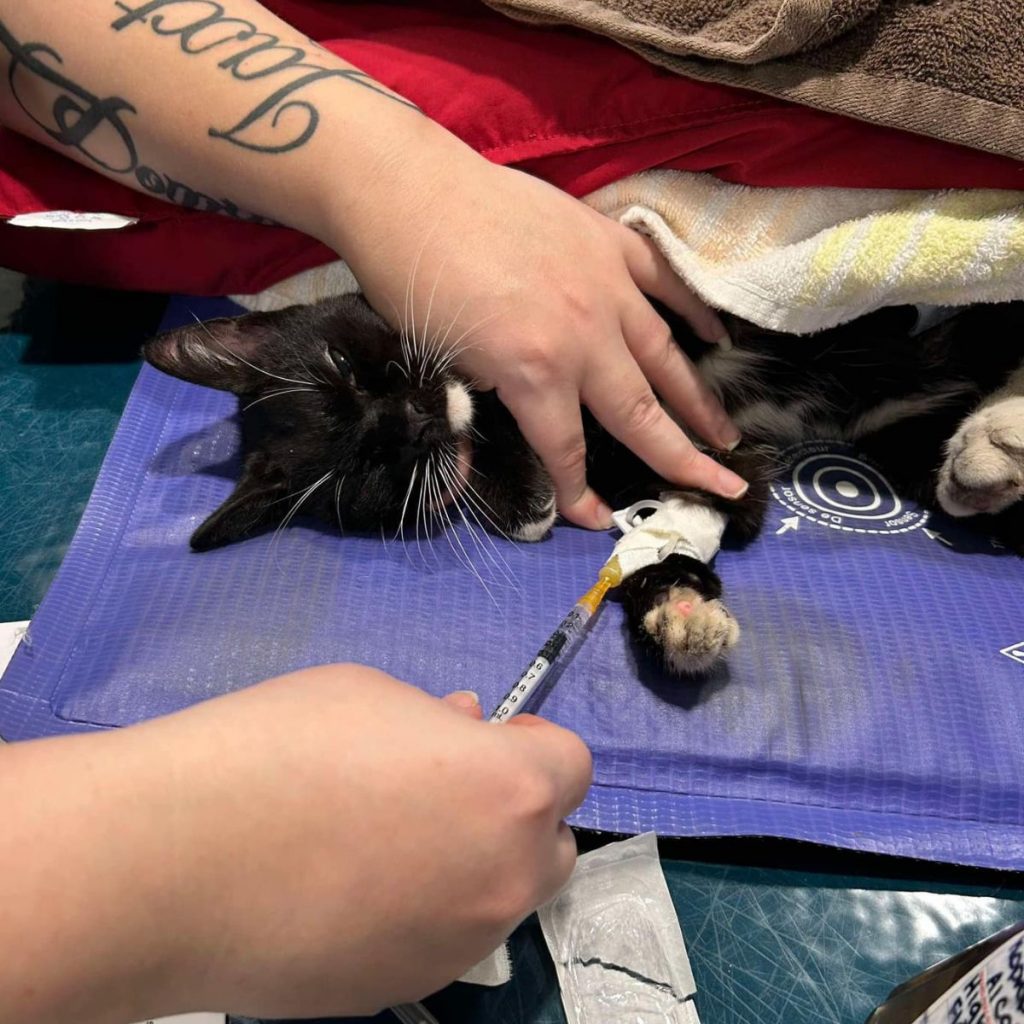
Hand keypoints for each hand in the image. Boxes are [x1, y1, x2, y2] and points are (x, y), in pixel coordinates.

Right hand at [134, 667, 590, 1016]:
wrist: (175, 861)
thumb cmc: (280, 748)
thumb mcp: (371, 695)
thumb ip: (436, 720)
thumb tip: (462, 729)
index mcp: (509, 791)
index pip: (572, 765)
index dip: (531, 744)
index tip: (486, 736)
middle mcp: (504, 878)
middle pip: (549, 844)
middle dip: (514, 811)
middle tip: (444, 788)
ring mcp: (458, 945)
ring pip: (497, 896)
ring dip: (470, 862)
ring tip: (387, 838)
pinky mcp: (403, 988)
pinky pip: (440, 936)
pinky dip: (422, 909)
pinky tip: (351, 888)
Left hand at [331, 124, 745, 529]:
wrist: (412, 189)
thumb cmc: (410, 281)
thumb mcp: (436, 365)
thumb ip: (470, 420)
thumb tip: (468, 476)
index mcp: (534, 373)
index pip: (568, 449)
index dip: (579, 491)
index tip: (597, 518)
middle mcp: (583, 337)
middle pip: (640, 413)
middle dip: (684, 457)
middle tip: (726, 486)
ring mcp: (605, 285)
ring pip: (664, 355)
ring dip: (697, 400)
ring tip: (726, 434)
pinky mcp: (610, 242)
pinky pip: (664, 284)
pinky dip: (693, 313)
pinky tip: (717, 340)